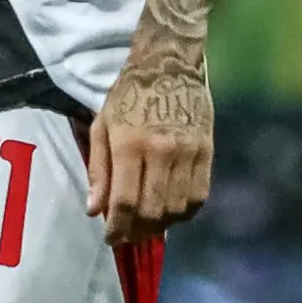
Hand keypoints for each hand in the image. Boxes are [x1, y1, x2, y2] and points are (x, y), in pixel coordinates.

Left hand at [86, 49, 213, 245]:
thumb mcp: (102, 126)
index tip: (111, 238)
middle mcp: (161, 151)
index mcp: (129, 144)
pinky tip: (172, 212)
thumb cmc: (128, 95)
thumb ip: (98, 170)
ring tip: (148, 225)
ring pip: (177, 209)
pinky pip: (199, 196)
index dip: (117, 228)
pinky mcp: (207, 152)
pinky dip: (185, 213)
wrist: (169, 64)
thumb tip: (94, 210)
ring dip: (161, 226)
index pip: (124, 201)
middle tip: (128, 235)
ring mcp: (188, 153)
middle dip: (137, 231)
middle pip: (152, 211)